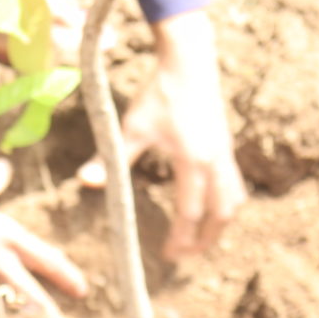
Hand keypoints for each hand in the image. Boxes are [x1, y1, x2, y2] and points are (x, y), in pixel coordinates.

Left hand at [77, 9, 245, 260]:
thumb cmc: (160, 92)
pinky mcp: (226, 145)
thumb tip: (85, 181)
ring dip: (219, 224)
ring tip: (201, 238)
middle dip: (205, 240)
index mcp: (192, 161)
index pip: (190, 212)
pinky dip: (224, 203)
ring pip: (233, 201)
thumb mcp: (131, 126)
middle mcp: (215, 161)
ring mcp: (225, 153)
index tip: (167, 256)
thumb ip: (111, 158)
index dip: (180, 238)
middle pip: (220, 215)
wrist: (190, 61)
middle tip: (185, 256)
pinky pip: (233, 184)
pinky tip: (208, 205)